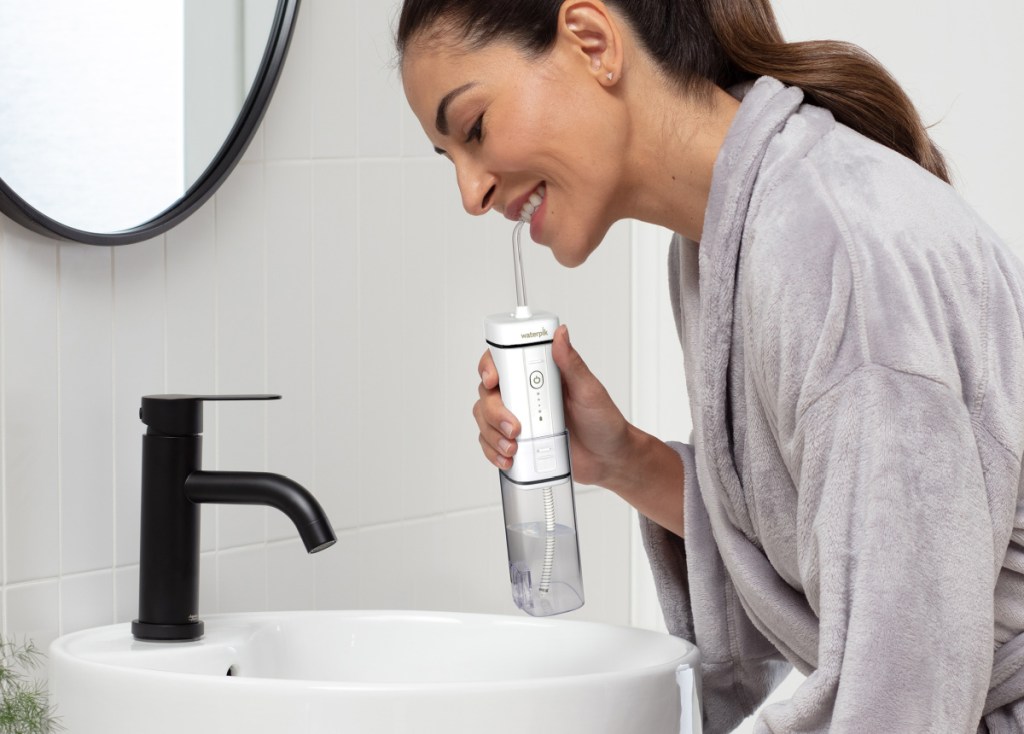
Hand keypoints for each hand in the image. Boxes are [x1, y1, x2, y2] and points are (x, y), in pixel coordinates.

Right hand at [472, 325, 631, 486]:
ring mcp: (520, 418)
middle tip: (515, 426)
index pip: (505, 361)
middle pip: (489, 393)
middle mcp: (526, 394)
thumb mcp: (590, 391)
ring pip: (485, 418)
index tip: (493, 379)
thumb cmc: (603, 422)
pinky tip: (508, 457)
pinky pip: (491, 443)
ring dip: (493, 434)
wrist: (608, 459)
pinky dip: (493, 451)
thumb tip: (561, 334)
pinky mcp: (517, 441)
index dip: (490, 367)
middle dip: (494, 411)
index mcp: (542, 376)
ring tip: (514, 447)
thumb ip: (572, 364)